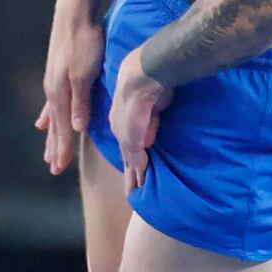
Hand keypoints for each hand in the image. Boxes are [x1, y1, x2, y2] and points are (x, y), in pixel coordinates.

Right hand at [36, 0, 106, 176]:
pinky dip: (48, 114)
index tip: (58, 169)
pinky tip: (42, 120)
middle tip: (53, 168)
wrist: (75, 13)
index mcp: (60, 93)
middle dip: (55, 147)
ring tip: (47, 150)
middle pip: (54, 125)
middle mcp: (53, 89)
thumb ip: (80, 102)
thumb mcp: (85, 73)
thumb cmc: (84, 42)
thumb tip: (75, 128)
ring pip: (52, 115)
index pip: (61, 128)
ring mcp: (54, 80)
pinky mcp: (59, 71)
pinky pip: (51, 101)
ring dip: (51, 134)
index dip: (62, 149)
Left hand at [109, 45, 172, 196]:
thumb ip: (149, 120)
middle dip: (129, 173)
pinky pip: (135, 161)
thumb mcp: (151, 103)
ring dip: (133, 178)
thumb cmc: (150, 81)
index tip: (133, 169)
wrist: (142, 76)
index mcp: (122, 117)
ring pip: (128, 162)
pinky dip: (139, 174)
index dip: (130, 157)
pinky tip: (142, 185)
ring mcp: (125, 135)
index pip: (127, 142)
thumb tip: (148, 138)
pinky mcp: (131, 140)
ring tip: (134, 194)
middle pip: (125, 156)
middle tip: (132, 192)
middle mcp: (120, 128)